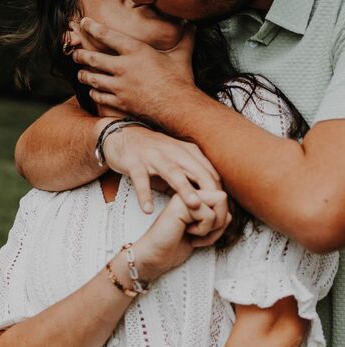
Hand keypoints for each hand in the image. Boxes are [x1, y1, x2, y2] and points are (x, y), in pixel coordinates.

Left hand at [73, 18, 196, 120]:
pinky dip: (95, 94)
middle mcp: (124, 67)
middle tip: (76, 54)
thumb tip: (192, 25)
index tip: (84, 23)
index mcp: (136, 51)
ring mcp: (120, 87)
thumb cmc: (180, 81)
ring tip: (81, 74)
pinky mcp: (121, 103)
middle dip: (81, 55)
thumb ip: (185, 39)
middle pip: (94, 59)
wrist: (178, 107)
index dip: (93, 28)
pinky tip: (92, 93)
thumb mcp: (182, 56)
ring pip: (94, 79)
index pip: (108, 36)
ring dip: (85, 76)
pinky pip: (101, 98)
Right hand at [105, 124, 221, 213]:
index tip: (222, 210)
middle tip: (218, 209)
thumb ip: (193, 177)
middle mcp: (173, 152)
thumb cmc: (154, 154)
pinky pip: (140, 180)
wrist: (123, 136)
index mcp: (187, 151)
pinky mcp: (134, 163)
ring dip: (184, 188)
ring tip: (194, 205)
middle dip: (208, 189)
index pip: (209, 171)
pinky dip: (144, 195)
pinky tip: (148, 210)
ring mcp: (154, 156)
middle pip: (196, 170)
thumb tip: (213, 198)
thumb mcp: (178, 161)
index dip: (217, 191)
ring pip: (172, 173)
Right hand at [134, 190, 229, 280]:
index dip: (220, 220)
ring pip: (219, 203)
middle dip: (218, 221)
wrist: (156, 256)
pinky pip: (209, 216)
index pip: (222, 200)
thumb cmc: (178, 245)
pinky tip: (186, 233)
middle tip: (200, 232)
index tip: (203, 232)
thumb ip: (217, 218)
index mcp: (193, 196)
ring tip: (193, 232)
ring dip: (211, 227)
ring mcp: (184, 196)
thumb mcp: (205, 230)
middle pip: (223, 197)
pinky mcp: (181, 204)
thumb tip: (231, 213)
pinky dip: (203, 231)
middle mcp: (188, 192)